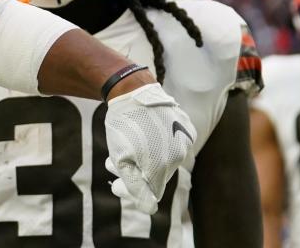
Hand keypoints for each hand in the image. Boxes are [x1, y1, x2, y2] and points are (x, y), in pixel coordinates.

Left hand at [104, 83, 195, 213]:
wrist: (132, 89)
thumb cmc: (123, 124)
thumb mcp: (120, 158)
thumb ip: (134, 186)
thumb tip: (149, 209)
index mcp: (162, 166)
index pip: (151, 193)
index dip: (132, 191)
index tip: (116, 184)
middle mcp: (179, 156)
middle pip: (157, 176)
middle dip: (134, 173)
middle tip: (111, 162)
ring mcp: (186, 140)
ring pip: (165, 160)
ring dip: (144, 159)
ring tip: (123, 148)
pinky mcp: (187, 128)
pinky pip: (173, 144)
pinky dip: (157, 144)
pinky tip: (143, 134)